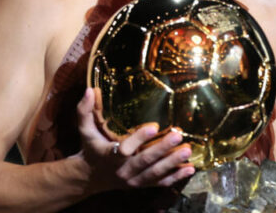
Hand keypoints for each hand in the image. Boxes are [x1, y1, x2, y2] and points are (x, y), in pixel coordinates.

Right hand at [75, 87, 195, 193]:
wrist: (90, 177)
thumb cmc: (91, 148)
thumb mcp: (85, 130)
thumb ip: (85, 111)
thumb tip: (89, 89)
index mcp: (109, 155)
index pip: (124, 149)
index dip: (139, 138)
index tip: (154, 126)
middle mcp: (122, 170)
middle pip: (143, 161)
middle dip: (162, 149)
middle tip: (178, 136)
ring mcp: (133, 179)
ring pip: (154, 173)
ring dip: (172, 163)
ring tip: (187, 150)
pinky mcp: (141, 184)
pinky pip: (159, 183)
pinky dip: (175, 177)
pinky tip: (190, 169)